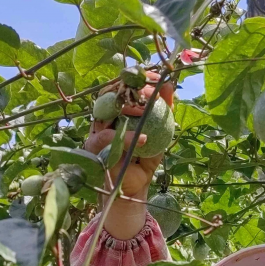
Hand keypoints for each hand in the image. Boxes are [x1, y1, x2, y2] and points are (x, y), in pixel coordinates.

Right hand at [84, 71, 174, 197]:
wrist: (133, 188)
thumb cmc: (144, 159)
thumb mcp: (160, 134)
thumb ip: (164, 111)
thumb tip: (170, 86)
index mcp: (117, 112)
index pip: (123, 88)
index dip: (137, 78)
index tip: (156, 77)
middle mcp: (103, 118)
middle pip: (111, 93)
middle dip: (131, 87)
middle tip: (151, 91)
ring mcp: (96, 131)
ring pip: (105, 110)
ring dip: (127, 108)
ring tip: (146, 110)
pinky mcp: (94, 148)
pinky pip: (107, 138)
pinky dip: (126, 137)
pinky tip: (143, 139)